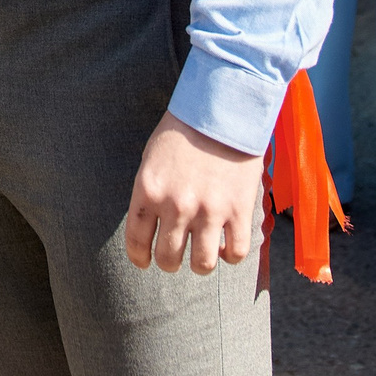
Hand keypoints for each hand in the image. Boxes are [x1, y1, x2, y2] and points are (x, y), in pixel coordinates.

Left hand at [124, 113, 264, 274]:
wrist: (223, 110)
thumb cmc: (183, 132)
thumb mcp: (152, 160)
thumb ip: (150, 194)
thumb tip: (150, 226)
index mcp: (149, 190)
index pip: (136, 240)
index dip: (139, 258)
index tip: (144, 262)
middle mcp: (176, 205)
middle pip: (168, 258)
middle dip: (169, 263)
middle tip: (175, 257)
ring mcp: (209, 210)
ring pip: (202, 265)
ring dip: (199, 265)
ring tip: (201, 255)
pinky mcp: (239, 211)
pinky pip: (235, 254)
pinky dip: (230, 256)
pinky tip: (227, 247)